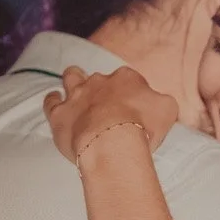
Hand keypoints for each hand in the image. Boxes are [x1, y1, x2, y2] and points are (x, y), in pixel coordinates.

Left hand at [43, 66, 176, 163]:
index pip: (130, 80)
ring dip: (73, 79)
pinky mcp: (60, 113)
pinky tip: (54, 101)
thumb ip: (162, 102)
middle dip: (103, 87)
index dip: (132, 93)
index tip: (134, 108)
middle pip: (100, 79)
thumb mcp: (168, 110)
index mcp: (127, 79)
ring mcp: (77, 95)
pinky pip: (51, 101)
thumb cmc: (143, 127)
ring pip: (71, 77)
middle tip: (108, 104)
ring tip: (74, 87)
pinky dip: (52, 100)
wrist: (113, 142)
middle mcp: (100, 81)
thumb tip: (159, 102)